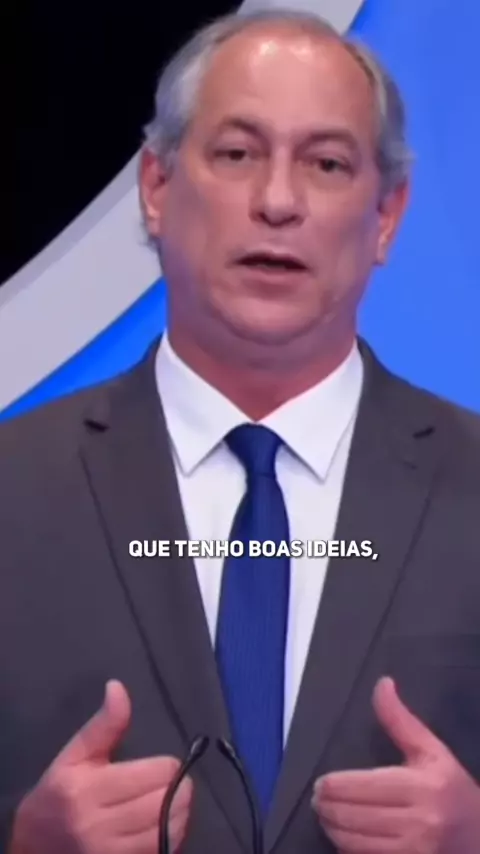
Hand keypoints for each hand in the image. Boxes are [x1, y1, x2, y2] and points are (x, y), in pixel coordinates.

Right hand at [10, 680, 191, 853]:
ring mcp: (111, 852)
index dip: (167, 765)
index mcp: (88, 789)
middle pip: (167, 800)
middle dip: (177, 787)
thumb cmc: (57, 795)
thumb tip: (118, 687)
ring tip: (172, 800)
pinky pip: (163, 850)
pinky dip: (171, 834)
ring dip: (179, 811)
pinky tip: (165, 823)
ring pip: (169, 828)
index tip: (160, 765)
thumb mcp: (74, 756)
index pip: (157, 774)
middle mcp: (99, 824)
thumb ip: (103, 725)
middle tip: (170, 782)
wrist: (33, 848)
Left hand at [312, 676, 479, 852]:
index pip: (363, 787)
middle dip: (327, 806)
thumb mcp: (432, 752)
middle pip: (354, 815)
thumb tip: (382, 684)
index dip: (334, 786)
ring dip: (332, 828)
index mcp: (423, 786)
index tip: (321, 783)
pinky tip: (343, 836)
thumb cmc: (453, 790)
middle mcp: (420, 821)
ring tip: (326, 816)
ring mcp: (413, 852)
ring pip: (354, 841)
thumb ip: (400, 721)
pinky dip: (347, 849)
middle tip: (318, 799)